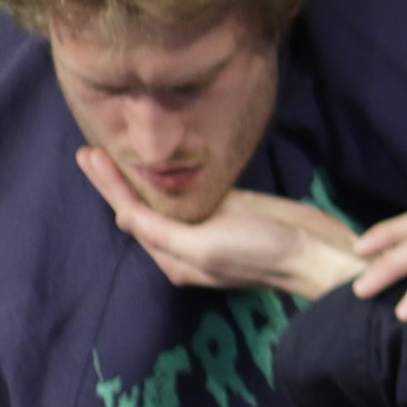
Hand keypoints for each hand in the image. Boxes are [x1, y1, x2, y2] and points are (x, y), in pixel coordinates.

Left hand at [76, 152, 364, 299]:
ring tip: (114, 152)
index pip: (131, 215)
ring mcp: (208, 226)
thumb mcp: (206, 246)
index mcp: (173, 257)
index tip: (89, 155)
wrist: (317, 252)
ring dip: (138, 176)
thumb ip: (162, 231)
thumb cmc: (263, 252)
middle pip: (141, 207)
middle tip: (89, 149)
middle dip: (114, 180)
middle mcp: (184, 243)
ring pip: (162, 199)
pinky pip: (191, 192)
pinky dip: (170, 176)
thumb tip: (122, 216)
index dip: (109, 186)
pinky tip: (160, 163)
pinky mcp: (231, 210)